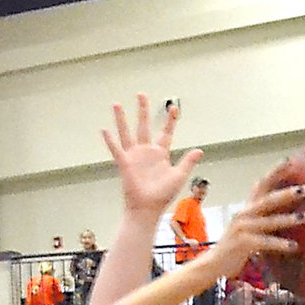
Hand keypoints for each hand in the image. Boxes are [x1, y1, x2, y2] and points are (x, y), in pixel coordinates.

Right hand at [102, 93, 202, 218]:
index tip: (174, 108)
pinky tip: (104, 130)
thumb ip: (188, 162)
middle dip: (143, 110)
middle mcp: (146, 152)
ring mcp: (134, 156)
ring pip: (127, 132)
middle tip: (141, 94)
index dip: (170, 121)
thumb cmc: (163, 195)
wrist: (148, 209)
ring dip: (122, 119)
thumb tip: (200, 151)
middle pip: (144, 126)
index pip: (166, 133)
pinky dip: (110, 141)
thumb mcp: (179, 176)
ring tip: (116, 104)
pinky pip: (116, 149)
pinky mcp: (125, 163)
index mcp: (160, 154)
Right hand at [207, 177, 304, 280]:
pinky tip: (293, 246)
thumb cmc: (235, 247)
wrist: (213, 264)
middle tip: (304, 188)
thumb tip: (273, 199)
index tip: (290, 161)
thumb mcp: (247, 226)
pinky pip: (265, 242)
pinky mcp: (242, 243)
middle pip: (267, 200)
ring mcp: (242, 228)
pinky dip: (280, 244)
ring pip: (268, 221)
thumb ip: (259, 213)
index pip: (262, 185)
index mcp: (247, 209)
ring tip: (304, 217)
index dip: (275, 172)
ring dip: (287, 219)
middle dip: (286, 193)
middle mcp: (244, 214)